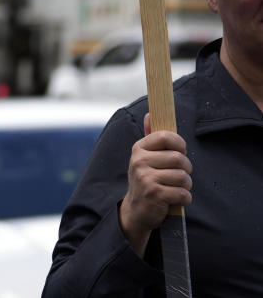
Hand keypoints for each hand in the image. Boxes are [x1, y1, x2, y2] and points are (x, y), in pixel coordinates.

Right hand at [118, 113, 192, 255]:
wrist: (136, 210)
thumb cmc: (147, 180)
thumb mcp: (145, 157)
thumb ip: (151, 137)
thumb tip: (150, 114)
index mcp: (139, 148)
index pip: (167, 137)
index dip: (180, 145)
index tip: (179, 153)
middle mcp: (139, 161)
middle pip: (179, 158)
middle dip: (186, 169)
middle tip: (179, 176)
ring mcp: (145, 178)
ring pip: (183, 177)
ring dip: (186, 186)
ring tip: (176, 188)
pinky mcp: (154, 194)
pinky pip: (183, 193)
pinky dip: (184, 199)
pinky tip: (175, 200)